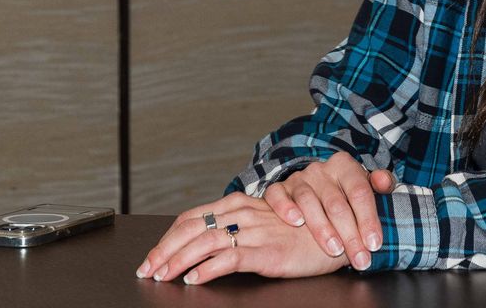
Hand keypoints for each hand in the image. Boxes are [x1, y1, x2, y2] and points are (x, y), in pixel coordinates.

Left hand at [136, 192, 345, 284]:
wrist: (338, 234)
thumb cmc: (301, 232)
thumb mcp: (264, 224)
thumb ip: (237, 227)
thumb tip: (205, 242)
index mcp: (240, 205)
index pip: (192, 216)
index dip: (168, 236)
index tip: (153, 255)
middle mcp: (244, 214)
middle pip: (192, 228)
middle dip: (164, 250)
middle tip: (147, 269)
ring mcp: (255, 231)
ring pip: (205, 241)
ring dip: (178, 260)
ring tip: (164, 276)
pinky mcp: (266, 251)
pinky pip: (230, 259)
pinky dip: (207, 269)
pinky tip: (195, 280)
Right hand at [262, 152, 394, 270]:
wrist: (314, 185)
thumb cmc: (344, 190)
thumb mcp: (364, 184)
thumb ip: (379, 183)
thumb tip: (385, 182)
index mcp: (344, 166)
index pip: (360, 192)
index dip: (369, 219)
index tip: (374, 244)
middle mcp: (321, 170)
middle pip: (336, 203)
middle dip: (350, 234)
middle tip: (359, 258)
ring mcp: (299, 179)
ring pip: (308, 202)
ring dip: (322, 228)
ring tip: (334, 249)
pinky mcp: (279, 188)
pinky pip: (278, 195)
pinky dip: (286, 208)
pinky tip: (296, 222)